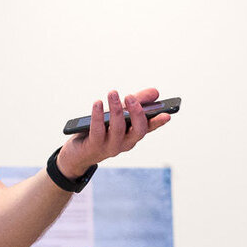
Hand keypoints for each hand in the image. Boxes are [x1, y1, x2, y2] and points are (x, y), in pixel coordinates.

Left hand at [55, 87, 171, 179]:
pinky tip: (98, 103)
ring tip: (113, 93)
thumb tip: (155, 93)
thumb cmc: (102, 130)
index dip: (158, 122)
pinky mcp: (95, 146)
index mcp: (133, 134)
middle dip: (136, 113)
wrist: (79, 153)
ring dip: (115, 109)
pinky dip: (98, 115)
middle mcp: (126, 142)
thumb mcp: (119, 114)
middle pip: (138, 130)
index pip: (149, 127)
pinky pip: (97, 130)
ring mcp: (111, 146)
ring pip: (118, 128)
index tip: (167, 114)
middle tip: (130, 96)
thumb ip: (137, 102)